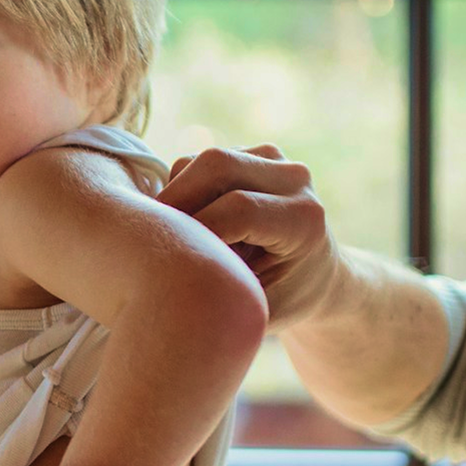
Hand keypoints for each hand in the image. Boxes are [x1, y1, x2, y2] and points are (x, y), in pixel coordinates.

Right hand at [158, 145, 341, 330]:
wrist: (316, 278)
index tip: (169, 262)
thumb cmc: (284, 303)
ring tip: (176, 239)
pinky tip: (190, 225)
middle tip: (149, 239)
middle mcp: (293, 179)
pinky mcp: (252, 154)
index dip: (195, 232)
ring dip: (175, 197)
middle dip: (174, 199)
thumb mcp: (258, 311)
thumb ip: (222, 292)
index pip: (238, 210)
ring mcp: (274, 160)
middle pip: (217, 165)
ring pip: (200, 160)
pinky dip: (180, 191)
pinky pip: (198, 162)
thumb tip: (169, 281)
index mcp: (304, 219)